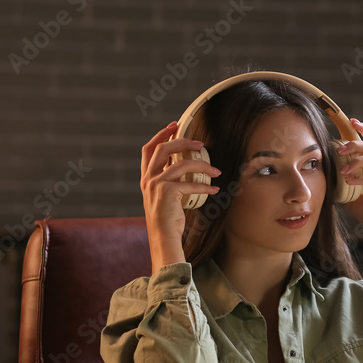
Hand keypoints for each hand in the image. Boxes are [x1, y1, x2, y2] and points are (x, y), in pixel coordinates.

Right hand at [140, 121, 219, 271]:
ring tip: (216, 170)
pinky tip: (214, 190)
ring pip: (180, 164)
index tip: (174, 125)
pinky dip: (205, 186)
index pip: (148, 149)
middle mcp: (148, 179)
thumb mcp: (164, 196)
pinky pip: (190, 183)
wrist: (163, 237)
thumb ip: (170, 180)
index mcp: (146, 177)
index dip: (161, 135)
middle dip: (182, 141)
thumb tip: (185, 166)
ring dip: (201, 165)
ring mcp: (156, 185)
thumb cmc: (167, 219)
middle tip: (200, 143)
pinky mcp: (167, 192)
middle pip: (163, 149)